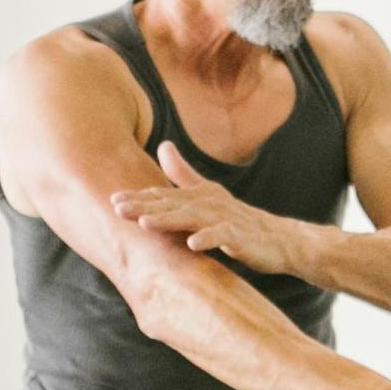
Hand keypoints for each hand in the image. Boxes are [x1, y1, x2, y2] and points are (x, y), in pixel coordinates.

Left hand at [110, 143, 307, 276]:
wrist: (278, 239)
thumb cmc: (238, 219)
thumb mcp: (208, 194)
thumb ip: (183, 173)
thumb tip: (163, 145)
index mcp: (198, 197)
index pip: (163, 196)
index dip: (138, 198)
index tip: (112, 200)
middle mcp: (208, 204)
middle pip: (172, 204)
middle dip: (144, 206)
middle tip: (117, 209)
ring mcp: (224, 220)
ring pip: (192, 219)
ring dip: (168, 220)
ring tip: (144, 223)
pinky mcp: (240, 237)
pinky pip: (224, 237)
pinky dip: (209, 239)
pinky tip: (192, 244)